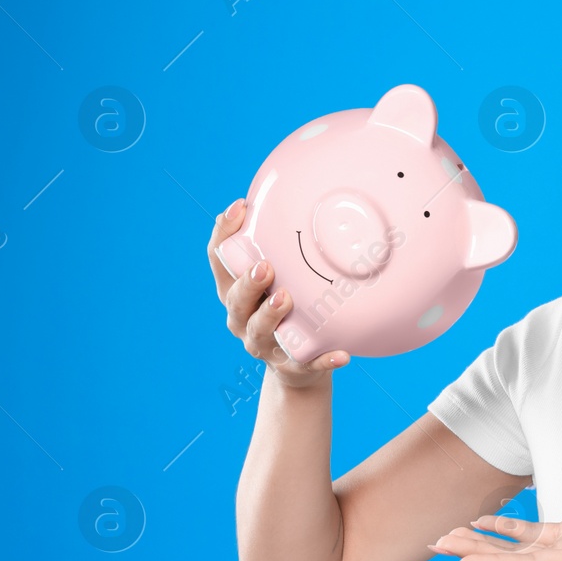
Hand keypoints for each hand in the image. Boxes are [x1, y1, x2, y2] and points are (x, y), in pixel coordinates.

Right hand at [207, 197, 348, 386]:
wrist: (300, 365)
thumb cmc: (289, 308)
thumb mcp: (280, 276)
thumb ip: (281, 245)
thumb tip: (302, 194)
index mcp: (236, 292)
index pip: (220, 261)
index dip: (224, 234)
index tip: (240, 208)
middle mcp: (243, 318)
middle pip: (235, 300)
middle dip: (247, 281)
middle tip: (265, 265)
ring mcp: (266, 345)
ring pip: (260, 331)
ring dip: (270, 314)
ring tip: (285, 298)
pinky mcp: (293, 366)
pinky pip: (308, 365)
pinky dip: (324, 361)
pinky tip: (341, 355)